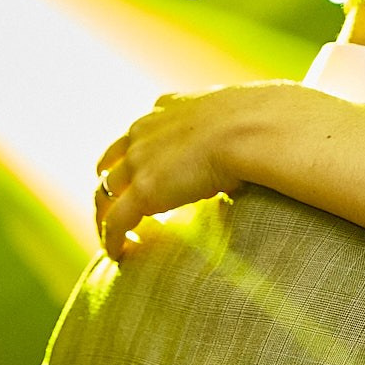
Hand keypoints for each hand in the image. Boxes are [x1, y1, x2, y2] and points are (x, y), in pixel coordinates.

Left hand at [94, 87, 258, 258]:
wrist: (253, 129)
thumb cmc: (259, 122)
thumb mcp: (237, 113)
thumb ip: (232, 125)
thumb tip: (256, 140)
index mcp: (166, 110)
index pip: (136, 134)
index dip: (131, 156)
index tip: (137, 173)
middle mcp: (144, 132)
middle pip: (110, 163)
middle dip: (109, 186)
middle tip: (116, 207)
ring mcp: (139, 161)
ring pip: (104, 193)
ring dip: (106, 215)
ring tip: (113, 237)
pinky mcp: (144, 191)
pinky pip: (115, 221)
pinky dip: (111, 238)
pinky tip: (117, 253)